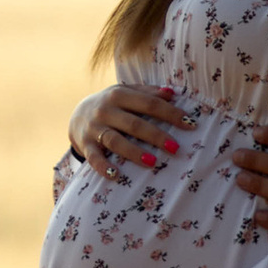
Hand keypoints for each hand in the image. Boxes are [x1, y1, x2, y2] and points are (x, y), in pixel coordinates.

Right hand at [68, 83, 191, 176]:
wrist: (77, 115)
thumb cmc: (112, 105)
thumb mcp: (126, 92)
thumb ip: (148, 93)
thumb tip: (172, 93)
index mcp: (119, 94)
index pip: (149, 103)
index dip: (170, 113)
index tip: (190, 124)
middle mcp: (106, 110)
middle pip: (134, 124)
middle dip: (156, 136)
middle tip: (175, 148)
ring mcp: (95, 129)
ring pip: (115, 141)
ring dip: (134, 152)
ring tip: (152, 163)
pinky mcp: (85, 145)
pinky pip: (94, 158)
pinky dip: (103, 167)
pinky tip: (115, 175)